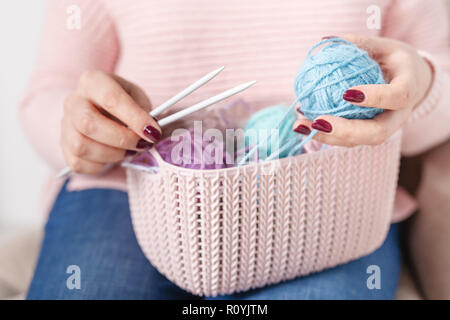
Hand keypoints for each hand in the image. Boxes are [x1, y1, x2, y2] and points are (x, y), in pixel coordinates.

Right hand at [61, 70, 161, 173]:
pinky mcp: (64, 147)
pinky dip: (100, 165)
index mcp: (93, 81)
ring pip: (82, 146)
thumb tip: (150, 131)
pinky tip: (111, 156)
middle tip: (141, 144)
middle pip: (88, 124)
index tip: (153, 132)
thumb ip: (144, 111)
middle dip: (121, 139)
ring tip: (127, 151)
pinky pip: (78, 163)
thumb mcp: (137, 98)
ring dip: (112, 154)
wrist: (99, 112)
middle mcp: (73, 101)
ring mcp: (65, 125)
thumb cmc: (122, 104)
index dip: (135, 118)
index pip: (110, 99)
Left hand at [293, 34, 432, 146]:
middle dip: (346, 131)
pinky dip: (322, 134)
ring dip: (326, 137)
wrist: (411, 83)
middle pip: (377, 133)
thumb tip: (323, 42)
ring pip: (358, 142)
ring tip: (300, 125)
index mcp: (408, 88)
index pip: (398, 96)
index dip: (376, 97)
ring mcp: (384, 129)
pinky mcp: (367, 135)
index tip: (347, 93)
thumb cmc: (393, 60)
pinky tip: (301, 123)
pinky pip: (345, 139)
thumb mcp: (382, 46)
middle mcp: (398, 116)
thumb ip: (357, 43)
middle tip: (318, 121)